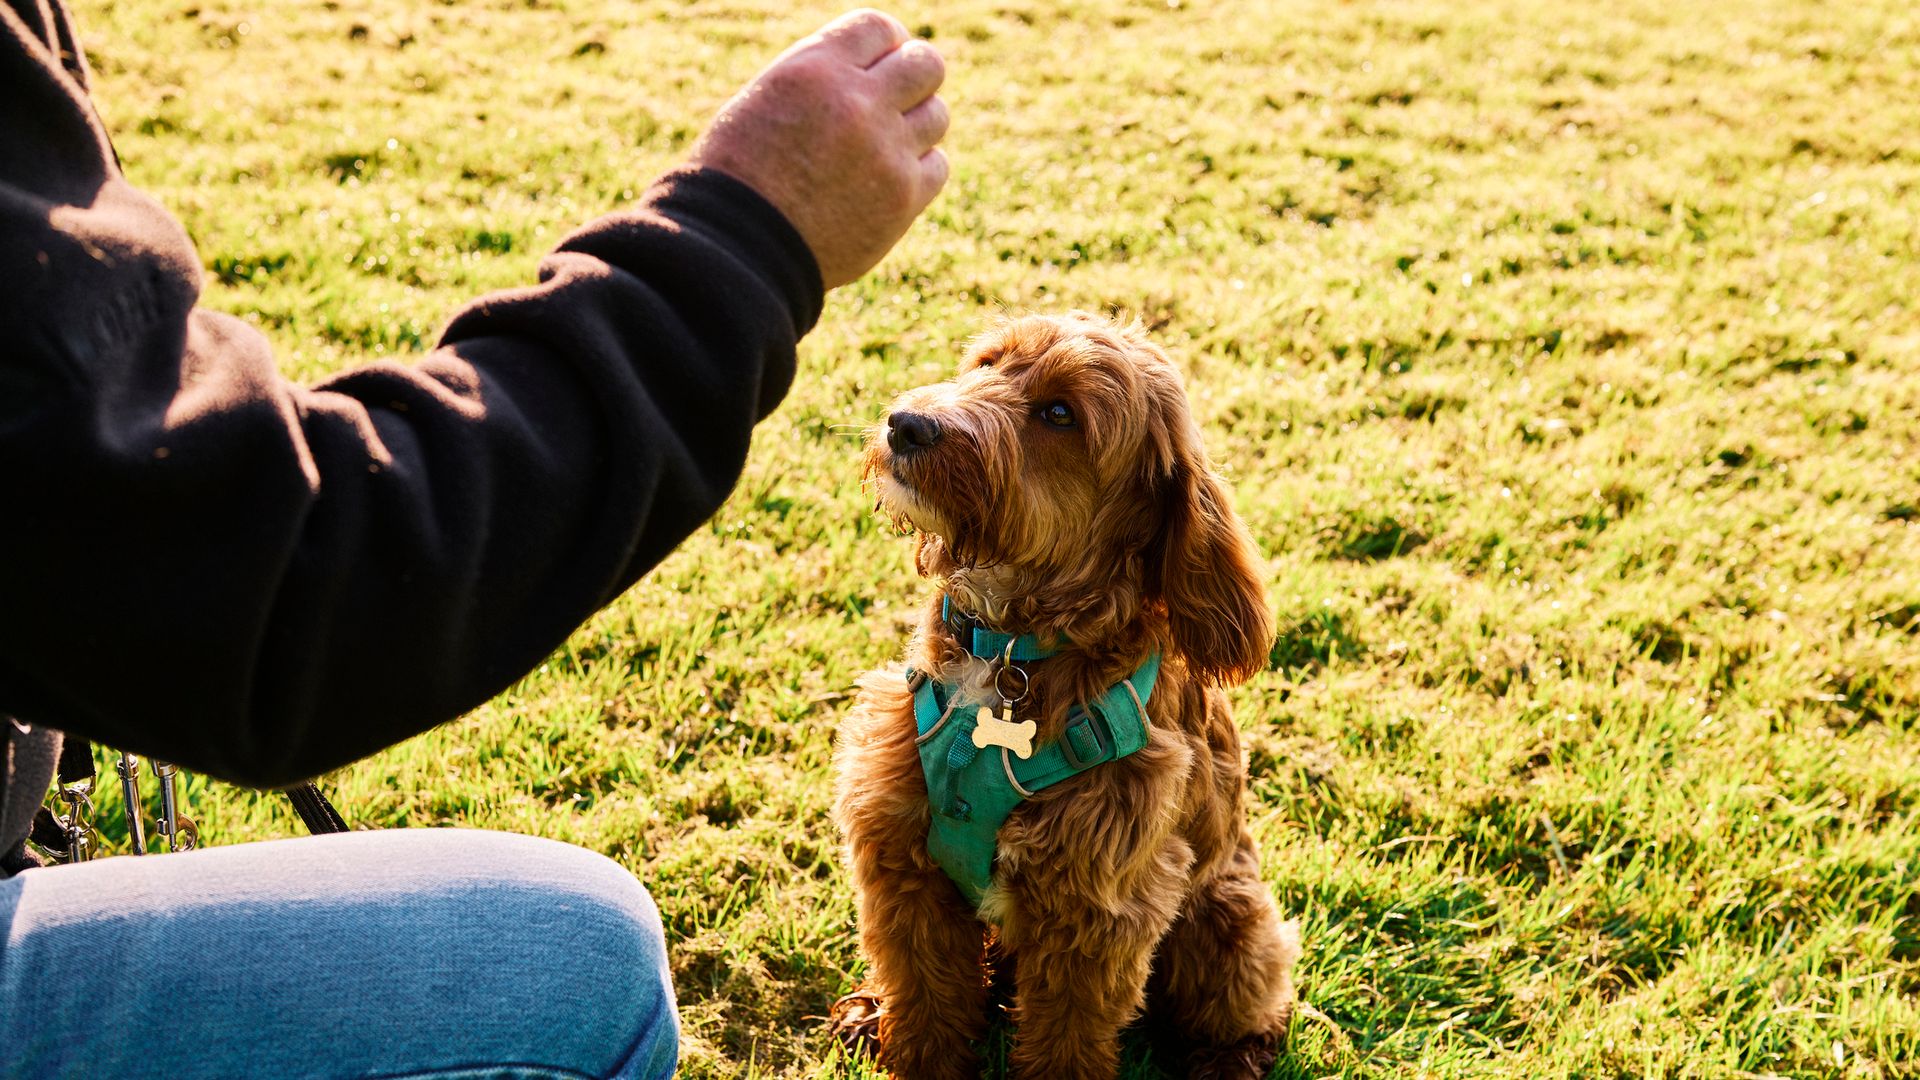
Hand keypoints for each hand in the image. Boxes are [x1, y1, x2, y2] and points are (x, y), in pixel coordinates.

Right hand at [689, 9, 948, 289]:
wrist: (741, 249)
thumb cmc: (739, 176)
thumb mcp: (766, 100)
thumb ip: (824, 79)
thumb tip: (875, 68)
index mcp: (815, 67)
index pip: (880, 28)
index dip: (888, 44)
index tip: (885, 62)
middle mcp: (857, 101)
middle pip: (925, 65)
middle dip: (915, 76)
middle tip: (899, 98)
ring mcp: (886, 150)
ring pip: (936, 115)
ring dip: (917, 125)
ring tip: (884, 145)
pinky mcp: (903, 197)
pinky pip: (937, 166)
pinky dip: (919, 169)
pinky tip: (887, 180)